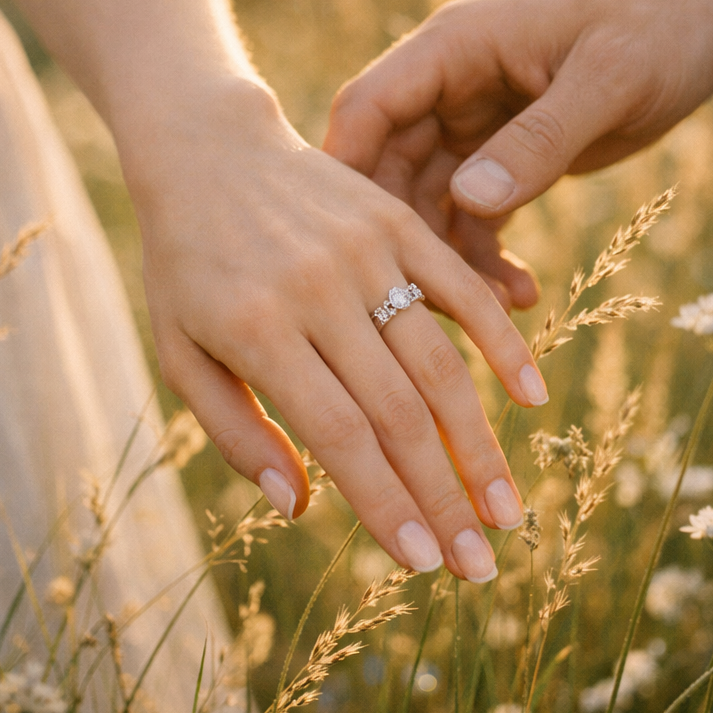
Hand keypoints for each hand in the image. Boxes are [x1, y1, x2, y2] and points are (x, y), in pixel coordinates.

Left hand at [124, 81, 547, 581]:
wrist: (208, 150)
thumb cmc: (187, 263)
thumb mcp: (180, 348)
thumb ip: (233, 430)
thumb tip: (297, 505)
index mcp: (259, 331)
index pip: (340, 436)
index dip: (386, 505)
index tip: (423, 563)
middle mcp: (319, 293)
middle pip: (400, 413)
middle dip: (445, 497)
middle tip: (481, 563)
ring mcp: (365, 253)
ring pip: (439, 363)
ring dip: (480, 443)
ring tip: (507, 508)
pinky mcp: (396, 223)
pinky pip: (461, 289)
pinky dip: (501, 343)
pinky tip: (532, 396)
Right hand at [324, 0, 712, 304]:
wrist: (697, 20)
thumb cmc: (657, 28)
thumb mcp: (608, 79)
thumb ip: (539, 139)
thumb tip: (469, 199)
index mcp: (456, 46)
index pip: (370, 105)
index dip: (346, 171)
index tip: (342, 242)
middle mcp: (450, 86)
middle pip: (390, 169)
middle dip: (405, 239)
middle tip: (439, 305)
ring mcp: (471, 124)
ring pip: (430, 205)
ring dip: (452, 261)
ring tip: (499, 313)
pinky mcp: (502, 157)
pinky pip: (473, 216)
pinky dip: (486, 257)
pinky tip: (521, 292)